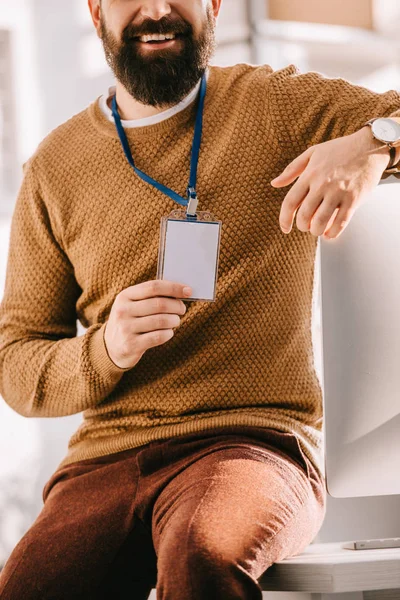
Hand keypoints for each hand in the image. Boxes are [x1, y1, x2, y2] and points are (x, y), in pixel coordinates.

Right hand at [104, 279, 191, 369]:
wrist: (110, 347)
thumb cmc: (130, 321)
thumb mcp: (133, 305)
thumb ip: (152, 297)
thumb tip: (181, 291)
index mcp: (125, 296)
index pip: (153, 287)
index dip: (174, 288)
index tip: (188, 291)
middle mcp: (123, 311)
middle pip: (159, 304)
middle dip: (177, 306)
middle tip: (182, 309)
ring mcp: (126, 328)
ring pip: (161, 320)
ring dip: (174, 320)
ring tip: (175, 321)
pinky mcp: (131, 345)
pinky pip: (158, 337)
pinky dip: (169, 333)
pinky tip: (168, 332)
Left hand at [270, 126, 391, 239]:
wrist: (370, 146)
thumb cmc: (340, 149)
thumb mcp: (312, 153)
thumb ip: (292, 169)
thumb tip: (274, 183)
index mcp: (310, 174)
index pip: (290, 202)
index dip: (284, 219)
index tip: (285, 228)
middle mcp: (322, 184)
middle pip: (304, 215)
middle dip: (302, 226)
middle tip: (306, 226)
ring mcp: (338, 192)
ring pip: (320, 222)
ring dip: (316, 231)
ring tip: (317, 230)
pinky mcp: (353, 199)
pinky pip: (340, 223)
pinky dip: (332, 233)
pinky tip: (330, 233)